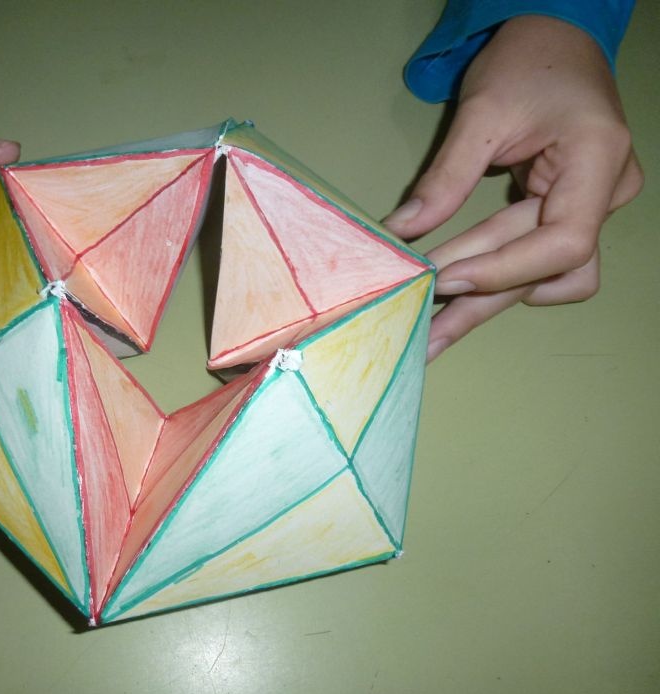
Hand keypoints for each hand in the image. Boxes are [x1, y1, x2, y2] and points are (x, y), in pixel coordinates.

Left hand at [383, 15, 642, 361]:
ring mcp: (590, 206)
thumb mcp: (481, 111)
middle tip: (425, 340)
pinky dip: (493, 274)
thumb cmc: (527, 61)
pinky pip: (531, 257)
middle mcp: (606, 192)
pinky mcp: (565, 211)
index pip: (563, 243)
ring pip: (542, 274)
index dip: (502, 269)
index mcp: (597, 161)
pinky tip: (453, 294)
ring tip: (433, 326)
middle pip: (546, 270)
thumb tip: (402, 231)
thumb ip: (446, 177)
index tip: (443, 278)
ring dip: (487, 297)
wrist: (554, 37)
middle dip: (480, 302)